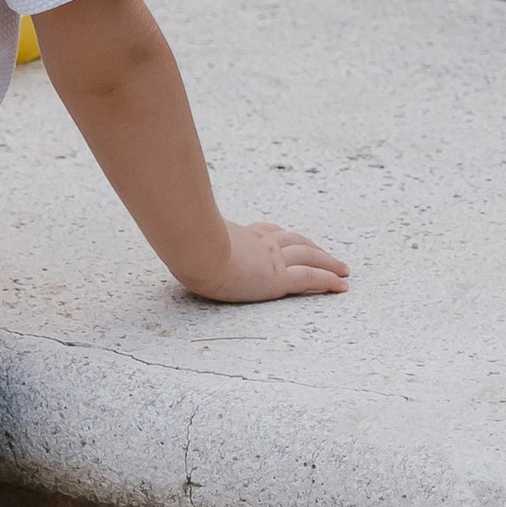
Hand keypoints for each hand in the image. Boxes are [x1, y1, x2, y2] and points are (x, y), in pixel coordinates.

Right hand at [181, 218, 349, 304]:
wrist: (195, 249)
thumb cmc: (184, 243)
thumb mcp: (184, 237)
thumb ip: (182, 231)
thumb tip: (162, 222)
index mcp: (239, 235)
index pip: (266, 232)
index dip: (279, 234)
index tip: (284, 236)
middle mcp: (260, 243)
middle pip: (294, 241)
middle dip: (312, 246)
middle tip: (326, 253)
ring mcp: (272, 259)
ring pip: (309, 257)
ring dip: (329, 262)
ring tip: (343, 269)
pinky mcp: (278, 278)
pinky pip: (310, 278)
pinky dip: (329, 280)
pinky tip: (342, 284)